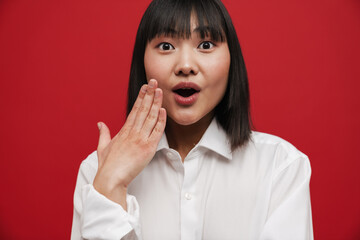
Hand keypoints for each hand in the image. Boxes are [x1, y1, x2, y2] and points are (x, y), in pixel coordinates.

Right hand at [93, 79, 165, 208]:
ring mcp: (140, 139)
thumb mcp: (103, 147)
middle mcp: (132, 132)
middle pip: (143, 109)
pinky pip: (156, 132)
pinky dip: (160, 120)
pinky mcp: (148, 148)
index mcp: (123, 131)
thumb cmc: (107, 165)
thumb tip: (100, 124)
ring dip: (156, 103)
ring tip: (160, 90)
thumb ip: (103, 134)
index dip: (141, 97)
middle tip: (154, 82)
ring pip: (150, 117)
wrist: (111, 178)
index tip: (145, 87)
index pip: (134, 110)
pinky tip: (163, 110)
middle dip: (149, 94)